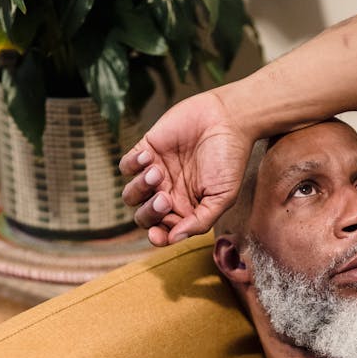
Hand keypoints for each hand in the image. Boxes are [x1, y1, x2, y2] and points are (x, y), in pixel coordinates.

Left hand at [119, 89, 254, 246]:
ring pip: (131, 194)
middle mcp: (169, 194)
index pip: (163, 231)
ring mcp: (156, 173)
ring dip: (140, 187)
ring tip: (158, 171)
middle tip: (164, 196)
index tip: (156, 234)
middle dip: (150, 211)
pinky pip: (126, 166)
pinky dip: (133, 165)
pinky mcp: (147, 150)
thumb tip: (176, 238)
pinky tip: (150, 156)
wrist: (227, 119)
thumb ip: (200, 221)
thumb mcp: (223, 197)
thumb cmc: (230, 159)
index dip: (157, 236)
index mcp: (186, 209)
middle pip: (143, 216)